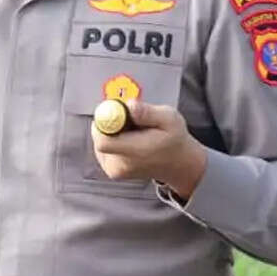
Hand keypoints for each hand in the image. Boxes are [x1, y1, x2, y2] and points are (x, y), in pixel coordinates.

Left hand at [90, 100, 208, 198]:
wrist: (177, 163)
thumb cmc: (174, 140)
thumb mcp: (169, 118)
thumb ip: (148, 112)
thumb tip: (129, 105)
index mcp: (135, 153)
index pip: (103, 140)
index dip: (105, 120)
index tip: (120, 111)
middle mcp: (121, 165)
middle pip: (99, 136)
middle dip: (110, 121)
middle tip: (130, 118)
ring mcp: (114, 169)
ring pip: (100, 139)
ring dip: (112, 130)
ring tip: (134, 131)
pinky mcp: (111, 169)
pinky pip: (103, 146)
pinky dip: (113, 138)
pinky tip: (129, 139)